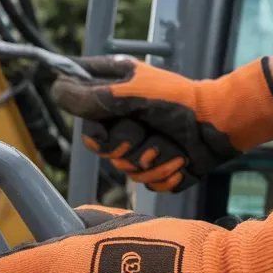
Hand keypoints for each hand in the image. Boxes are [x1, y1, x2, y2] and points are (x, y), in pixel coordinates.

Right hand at [51, 56, 272, 192]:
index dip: (91, 121)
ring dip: (151, 159)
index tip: (107, 116)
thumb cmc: (175, 101)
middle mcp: (122, 121)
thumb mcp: (128, 93)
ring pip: (124, 169)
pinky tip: (179, 158)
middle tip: (146, 130)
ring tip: (170, 144)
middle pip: (100, 147)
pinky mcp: (156, 169)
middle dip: (126, 144)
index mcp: (112, 94)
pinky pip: (146, 183)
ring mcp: (139, 146)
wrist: (217, 126)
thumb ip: (89, 96)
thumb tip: (54, 88)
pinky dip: (165, 172)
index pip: (79, 110)